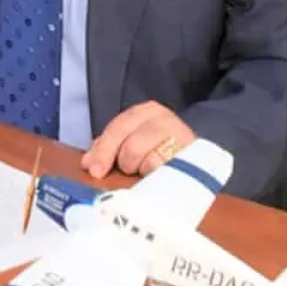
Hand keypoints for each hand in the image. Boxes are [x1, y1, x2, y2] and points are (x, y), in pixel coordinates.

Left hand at [80, 101, 195, 179]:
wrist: (198, 159)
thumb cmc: (159, 150)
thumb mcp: (133, 141)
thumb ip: (109, 148)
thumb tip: (88, 163)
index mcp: (146, 111)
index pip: (119, 127)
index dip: (103, 149)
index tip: (92, 169)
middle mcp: (163, 118)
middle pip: (131, 143)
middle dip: (120, 161)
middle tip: (116, 173)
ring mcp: (178, 135)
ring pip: (145, 156)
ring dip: (138, 167)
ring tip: (143, 170)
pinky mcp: (189, 154)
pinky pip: (161, 167)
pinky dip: (153, 173)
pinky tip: (156, 174)